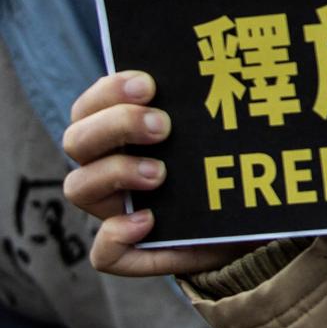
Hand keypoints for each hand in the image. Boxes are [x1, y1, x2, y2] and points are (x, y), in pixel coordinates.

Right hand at [62, 71, 254, 275]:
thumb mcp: (224, 132)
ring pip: (78, 188)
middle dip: (116, 125)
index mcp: (121, 133)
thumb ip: (218, 105)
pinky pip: (104, 254)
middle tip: (162, 126)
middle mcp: (108, 167)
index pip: (91, 105)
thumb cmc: (228, 163)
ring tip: (159, 174)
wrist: (248, 219)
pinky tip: (147, 222)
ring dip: (115, 173)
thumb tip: (233, 74)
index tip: (149, 85)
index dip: (110, 90)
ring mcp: (115, 209)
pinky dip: (116, 237)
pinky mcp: (133, 250)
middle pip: (77, 140)